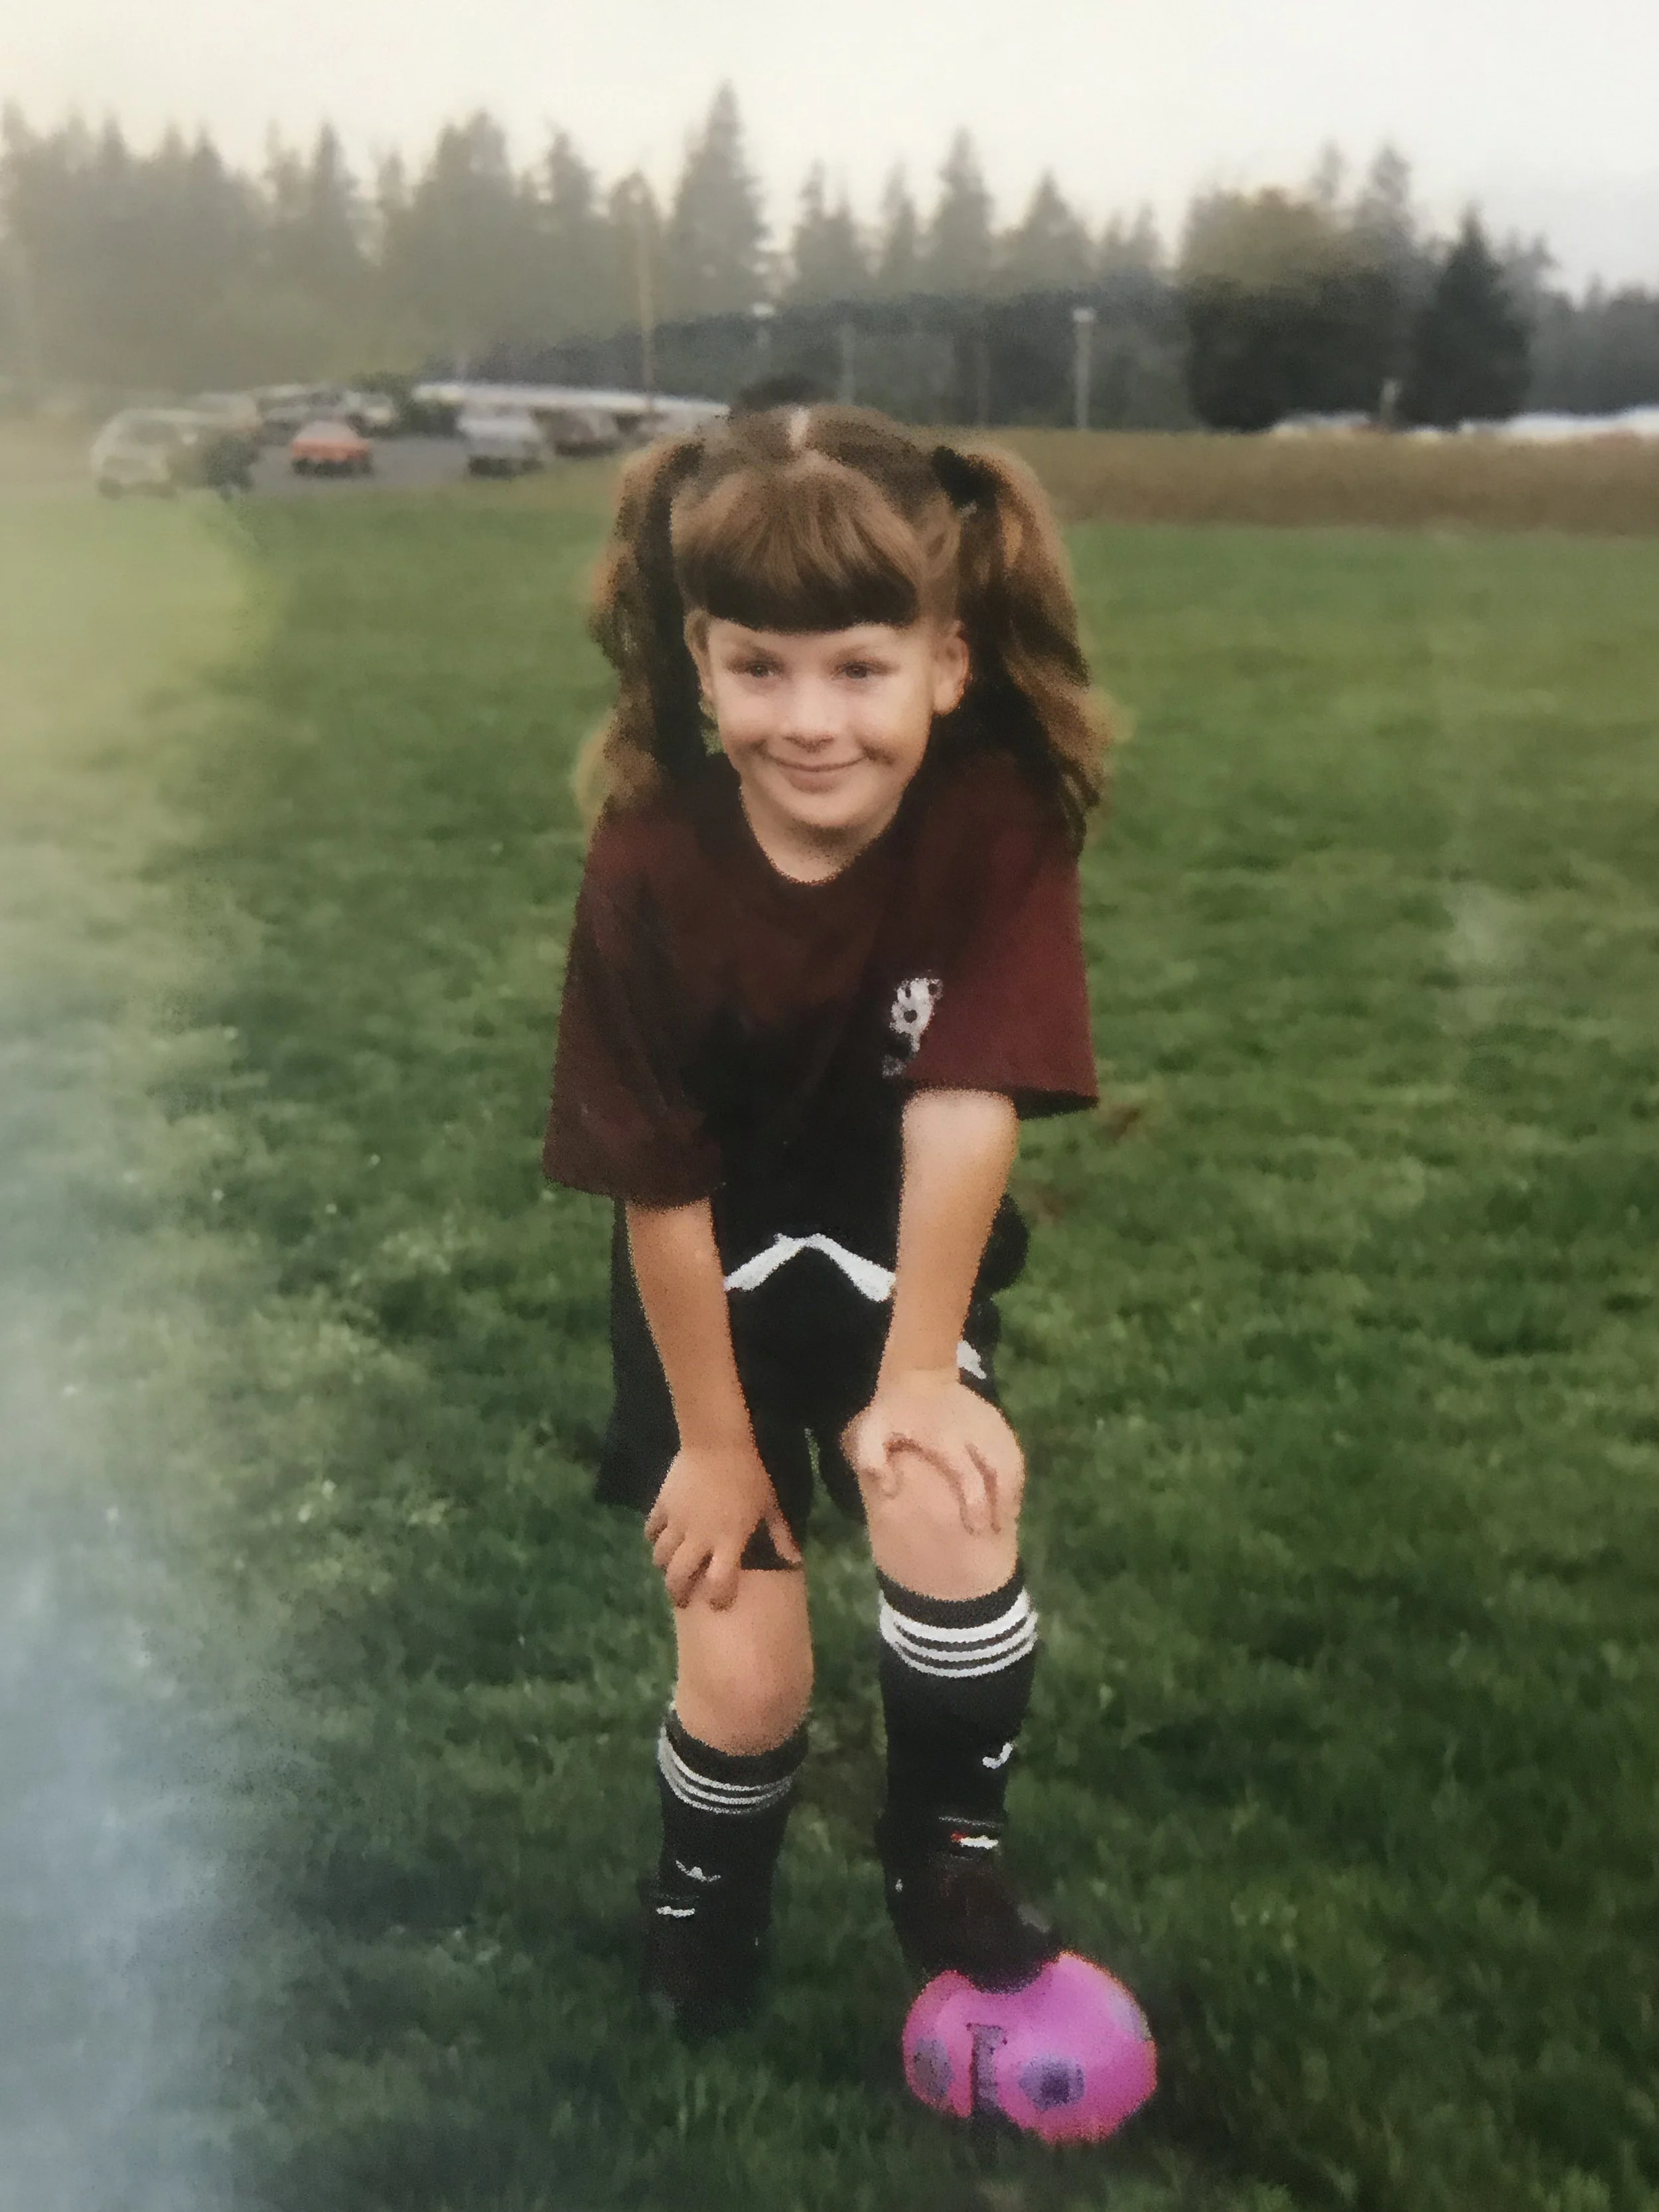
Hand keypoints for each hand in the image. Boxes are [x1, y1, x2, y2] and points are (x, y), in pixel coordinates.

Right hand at [644, 1437, 801, 1609]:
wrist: (717, 1440)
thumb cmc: (749, 1474)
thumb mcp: (769, 1505)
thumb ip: (780, 1535)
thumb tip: (795, 1562)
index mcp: (728, 1540)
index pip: (719, 1582)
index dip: (717, 1598)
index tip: (717, 1603)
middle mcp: (699, 1537)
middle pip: (679, 1577)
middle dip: (678, 1593)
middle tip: (682, 1598)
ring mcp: (677, 1521)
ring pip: (660, 1557)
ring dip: (665, 1566)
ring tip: (671, 1567)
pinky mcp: (662, 1505)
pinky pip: (651, 1529)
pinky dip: (654, 1537)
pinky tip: (661, 1536)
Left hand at [840, 1368, 1023, 1537]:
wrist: (918, 1373)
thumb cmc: (893, 1411)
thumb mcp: (871, 1431)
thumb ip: (873, 1461)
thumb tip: (890, 1490)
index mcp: (942, 1434)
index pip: (967, 1471)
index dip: (976, 1501)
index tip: (977, 1528)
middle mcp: (973, 1428)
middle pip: (1001, 1468)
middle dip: (1004, 1501)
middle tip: (998, 1532)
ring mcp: (990, 1422)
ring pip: (1013, 1461)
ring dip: (1013, 1493)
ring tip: (1006, 1521)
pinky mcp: (998, 1421)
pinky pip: (1015, 1453)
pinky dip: (1016, 1479)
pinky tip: (1008, 1499)